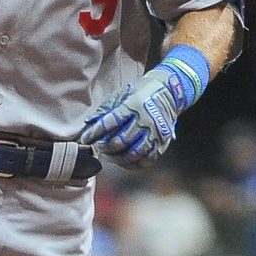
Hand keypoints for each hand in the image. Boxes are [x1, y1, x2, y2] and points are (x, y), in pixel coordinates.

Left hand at [79, 57, 204, 168]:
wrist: (170, 91)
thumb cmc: (141, 92)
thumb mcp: (123, 94)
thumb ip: (106, 109)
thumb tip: (89, 123)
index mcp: (133, 105)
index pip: (110, 123)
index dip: (95, 133)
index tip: (85, 139)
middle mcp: (145, 120)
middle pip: (120, 141)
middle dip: (105, 147)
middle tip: (99, 147)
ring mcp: (155, 133)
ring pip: (133, 154)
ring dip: (117, 158)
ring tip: (110, 155)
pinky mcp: (162, 142)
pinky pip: (147, 160)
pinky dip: (133, 164)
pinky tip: (124, 161)